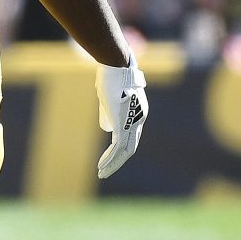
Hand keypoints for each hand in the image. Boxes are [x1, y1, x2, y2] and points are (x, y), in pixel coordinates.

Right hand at [96, 61, 147, 177]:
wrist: (115, 66)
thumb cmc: (111, 77)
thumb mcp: (109, 98)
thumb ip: (109, 114)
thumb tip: (106, 128)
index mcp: (138, 113)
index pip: (131, 135)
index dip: (120, 148)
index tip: (109, 156)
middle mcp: (139, 119)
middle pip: (130, 147)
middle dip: (118, 161)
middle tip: (106, 171)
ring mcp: (133, 122)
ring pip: (125, 151)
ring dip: (113, 164)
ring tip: (102, 173)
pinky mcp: (123, 124)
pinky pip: (117, 147)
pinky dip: (110, 159)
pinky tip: (101, 167)